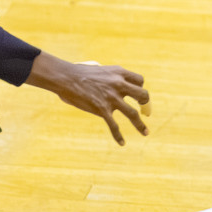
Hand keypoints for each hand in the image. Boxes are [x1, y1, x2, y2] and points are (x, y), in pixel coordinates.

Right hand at [27, 53, 149, 144]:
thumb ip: (109, 76)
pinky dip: (118, 136)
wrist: (66, 78)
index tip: (135, 94)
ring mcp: (111, 98)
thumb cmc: (79, 72)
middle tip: (145, 110)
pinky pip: (114, 126)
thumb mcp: (100, 68)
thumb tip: (110, 81)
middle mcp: (119, 85)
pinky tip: (122, 143)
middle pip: (143, 95)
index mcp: (119, 73)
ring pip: (133, 113)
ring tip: (146, 132)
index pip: (139, 81)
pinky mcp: (102, 109)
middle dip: (146, 103)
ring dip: (140, 124)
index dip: (139, 87)